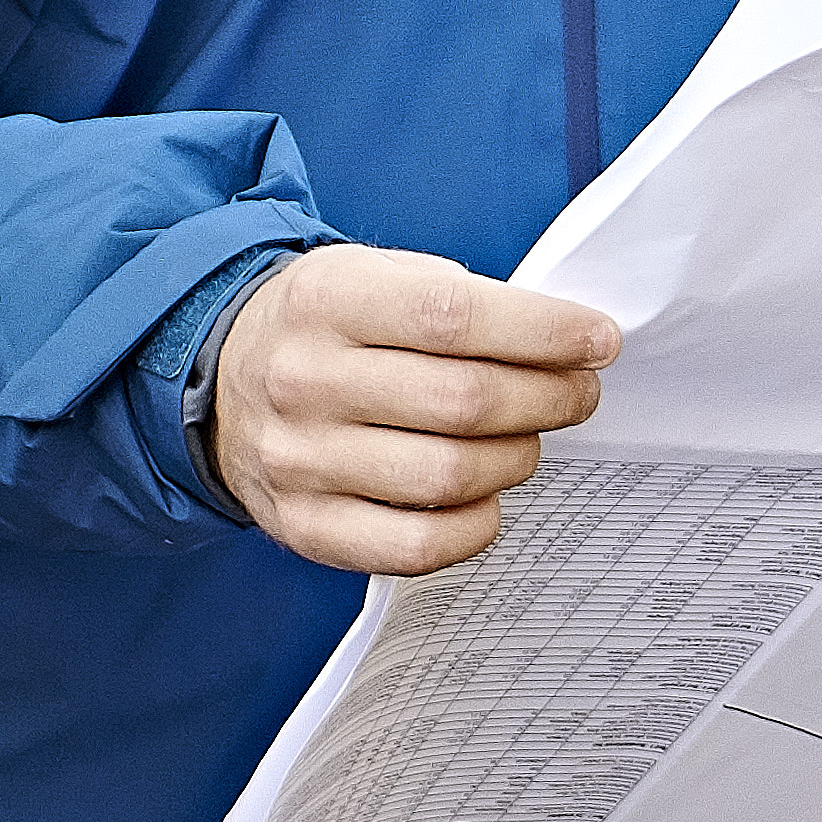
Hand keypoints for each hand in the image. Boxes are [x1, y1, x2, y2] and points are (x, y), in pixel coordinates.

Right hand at [203, 244, 619, 572]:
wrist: (222, 375)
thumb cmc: (328, 325)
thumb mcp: (375, 274)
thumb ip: (460, 300)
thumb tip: (564, 344)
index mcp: (327, 300)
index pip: (454, 317)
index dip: (544, 332)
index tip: (599, 341)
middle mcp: (303, 380)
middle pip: (463, 402)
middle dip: (549, 398)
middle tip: (579, 393)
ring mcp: (298, 460)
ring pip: (447, 476)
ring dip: (517, 459)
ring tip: (527, 438)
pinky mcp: (302, 526)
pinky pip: (413, 546)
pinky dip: (474, 526)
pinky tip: (487, 496)